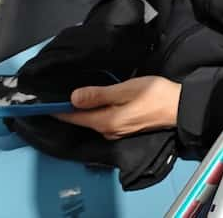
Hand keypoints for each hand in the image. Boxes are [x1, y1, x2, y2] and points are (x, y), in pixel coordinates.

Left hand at [54, 75, 180, 139]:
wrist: (180, 107)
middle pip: (82, 120)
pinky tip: (95, 101)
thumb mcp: (126, 89)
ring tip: (72, 94)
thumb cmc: (154, 95)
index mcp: (106, 121)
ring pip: (93, 120)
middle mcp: (108, 131)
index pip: (73, 117)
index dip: (57, 110)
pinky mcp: (125, 128)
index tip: (41, 101)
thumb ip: (99, 94)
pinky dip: (95, 111)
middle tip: (55, 93)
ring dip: (82, 110)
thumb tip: (72, 98)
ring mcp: (117, 132)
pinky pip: (103, 120)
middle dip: (68, 109)